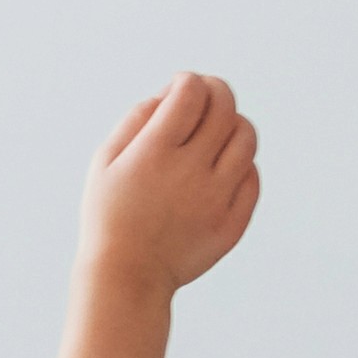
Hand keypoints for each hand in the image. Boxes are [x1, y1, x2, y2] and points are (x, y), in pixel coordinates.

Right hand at [76, 76, 260, 305]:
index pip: (191, 92)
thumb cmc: (110, 214)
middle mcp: (189, 172)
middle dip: (215, 91)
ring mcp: (215, 199)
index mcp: (154, 153)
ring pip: (246, 138)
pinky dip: (240, 164)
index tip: (180, 87)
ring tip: (215, 133)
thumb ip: (135, 119)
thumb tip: (170, 93)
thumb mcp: (105, 161)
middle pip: (225, 107)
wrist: (126, 276)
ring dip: (233, 124)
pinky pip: (252, 178)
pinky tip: (220, 168)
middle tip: (205, 96)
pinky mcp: (231, 224)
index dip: (188, 81)